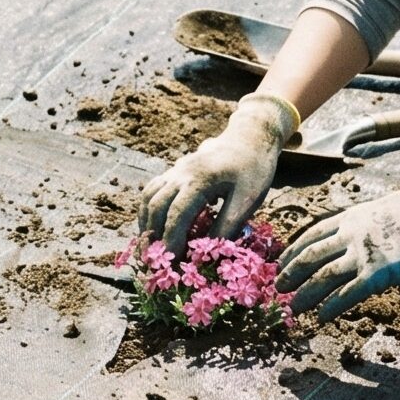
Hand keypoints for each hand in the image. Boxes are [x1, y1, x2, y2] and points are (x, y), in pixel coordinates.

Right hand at [137, 92, 297, 253]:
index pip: (177, 214)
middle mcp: (182, 173)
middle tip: (154, 262)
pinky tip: (153, 228)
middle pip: (156, 206)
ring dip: (146, 224)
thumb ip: (227, 226)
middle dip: (153, 235)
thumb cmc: (253, 169)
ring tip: (149, 248)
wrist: (250, 137)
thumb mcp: (248, 200)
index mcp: (201, 179)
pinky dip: (148, 211)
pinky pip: (152, 190)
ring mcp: (176, 170)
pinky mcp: (175, 171)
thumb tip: (208, 253)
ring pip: (148, 197)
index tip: (170, 263)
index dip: (171, 240)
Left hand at [277, 165, 399, 320]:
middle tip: (279, 288)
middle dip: (291, 273)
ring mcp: (362, 254)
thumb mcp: (382, 207)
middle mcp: (350, 235)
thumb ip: (365, 221)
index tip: (282, 262)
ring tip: (293, 308)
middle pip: (310, 256)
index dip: (293, 251)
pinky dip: (331, 306)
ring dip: (305, 294)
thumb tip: (359, 229)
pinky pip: (348, 293)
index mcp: (351, 217)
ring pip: (323, 276)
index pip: (312, 235)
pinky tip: (321, 317)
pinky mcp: (378, 273)